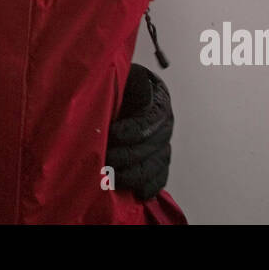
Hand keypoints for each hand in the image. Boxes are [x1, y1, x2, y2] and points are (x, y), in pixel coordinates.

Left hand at [106, 64, 173, 199]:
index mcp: (158, 103)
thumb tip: (118, 83)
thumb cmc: (126, 85)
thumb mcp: (126, 76)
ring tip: (111, 178)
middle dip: (124, 157)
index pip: (146, 122)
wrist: (133, 92)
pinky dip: (148, 187)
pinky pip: (160, 178)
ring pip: (155, 166)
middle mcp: (165, 126)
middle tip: (103, 161)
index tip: (110, 135)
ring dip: (132, 176)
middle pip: (149, 148)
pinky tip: (136, 193)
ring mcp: (164, 145)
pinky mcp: (160, 162)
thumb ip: (125, 82)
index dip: (128, 132)